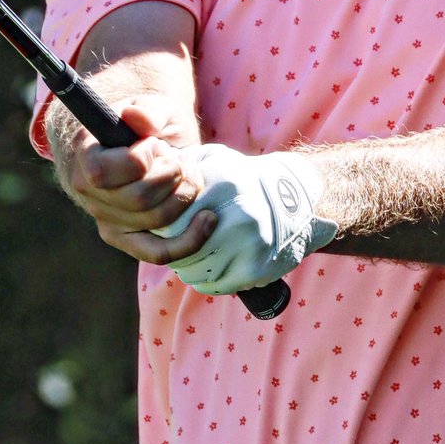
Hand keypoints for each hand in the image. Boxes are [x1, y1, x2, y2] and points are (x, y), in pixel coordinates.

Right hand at [67, 97, 215, 264]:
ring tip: (188, 174)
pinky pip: (157, 252)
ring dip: (185, 193)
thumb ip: (148, 110)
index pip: (106, 170)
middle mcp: (88, 191)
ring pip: (155, 220)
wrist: (147, 147)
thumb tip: (137, 120)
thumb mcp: (153, 107)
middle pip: (139, 197)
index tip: (155, 144)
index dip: (141, 158)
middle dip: (173, 174)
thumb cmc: (148, 125)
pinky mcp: (127, 240)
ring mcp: (106, 219)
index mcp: (86, 153)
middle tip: (179, 158)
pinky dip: (188, 240)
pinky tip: (208, 219)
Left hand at [159, 145, 337, 294]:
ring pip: (194, 271)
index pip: (170, 219)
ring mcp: (246, 247)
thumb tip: (148, 177)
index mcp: (222, 186)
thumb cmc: (245, 179)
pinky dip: (207, 279)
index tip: (164, 223)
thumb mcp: (215, 159)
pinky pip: (214, 285)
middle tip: (177, 242)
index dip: (162, 225)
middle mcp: (235, 217)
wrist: (296, 202)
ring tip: (197, 252)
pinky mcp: (255, 270)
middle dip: (173, 248)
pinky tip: (213, 264)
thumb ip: (181, 163)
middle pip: (180, 249)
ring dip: (189, 266)